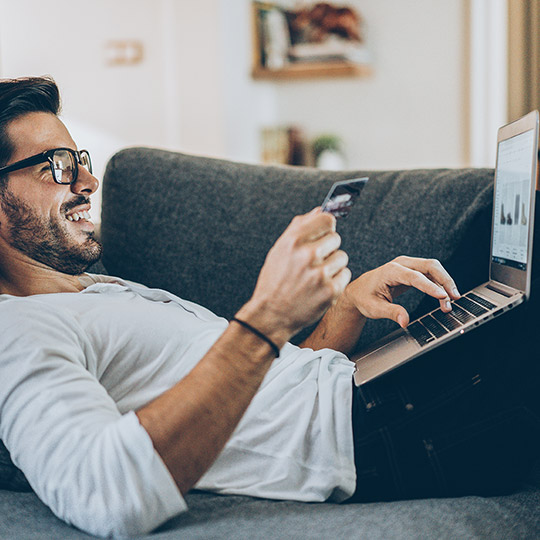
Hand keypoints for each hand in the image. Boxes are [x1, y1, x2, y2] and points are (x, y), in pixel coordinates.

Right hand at [236, 208, 351, 345]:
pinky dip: (336, 280)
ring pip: (342, 257)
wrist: (271, 314)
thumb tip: (320, 209)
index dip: (325, 227)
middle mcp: (307, 255)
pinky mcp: (330, 291)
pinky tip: (320, 287)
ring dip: (333, 265)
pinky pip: (345, 274)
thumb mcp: (279, 249)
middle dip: (327, 248)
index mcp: (293, 240)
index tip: (322, 234)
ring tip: (315, 276)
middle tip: (313, 262)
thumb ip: (300, 227)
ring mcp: (320, 274)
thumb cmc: (275, 280)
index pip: (327, 219)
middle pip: (336, 238)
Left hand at [342, 255, 459, 327]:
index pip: (415, 277)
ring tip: (450, 303)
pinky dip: (439, 284)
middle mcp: (400, 264)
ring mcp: (407, 265)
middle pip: (429, 266)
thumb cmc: (364, 297)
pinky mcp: (411, 270)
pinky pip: (430, 274)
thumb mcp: (374, 308)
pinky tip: (444, 297)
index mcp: (390, 271)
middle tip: (454, 298)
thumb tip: (405, 321)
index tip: (443, 296)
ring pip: (433, 268)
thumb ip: (391, 313)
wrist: (358, 291)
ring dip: (444, 283)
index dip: (430, 286)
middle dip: (445, 281)